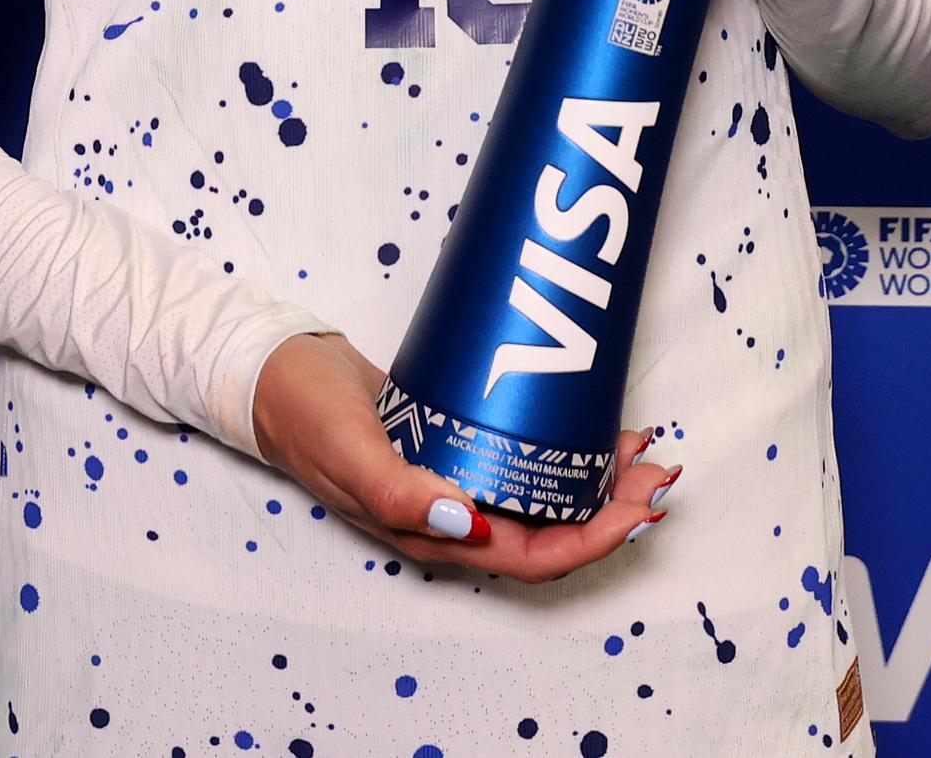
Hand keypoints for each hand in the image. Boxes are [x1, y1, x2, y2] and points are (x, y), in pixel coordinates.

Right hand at [249, 331, 677, 580]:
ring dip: (594, 476)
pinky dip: (558, 443)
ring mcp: (453, 478)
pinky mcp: (452, 439)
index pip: (533, 557)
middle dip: (612, 507)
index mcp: (432, 534)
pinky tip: (584, 416)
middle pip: (550, 530)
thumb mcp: (350, 452)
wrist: (274, 372)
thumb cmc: (305, 416)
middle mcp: (452, 517)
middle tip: (656, 468)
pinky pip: (518, 455)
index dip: (594, 540)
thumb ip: (401, 493)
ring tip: (637, 445)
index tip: (640, 505)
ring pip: (540, 493)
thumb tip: (471, 526)